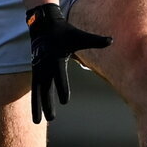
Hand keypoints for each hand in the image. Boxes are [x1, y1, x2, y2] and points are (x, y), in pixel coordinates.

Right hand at [26, 4, 111, 122]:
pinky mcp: (35, 71)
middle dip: (48, 102)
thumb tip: (112, 40)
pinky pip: (34, 88)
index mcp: (56, 58)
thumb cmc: (65, 32)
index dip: (62, 88)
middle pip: (46, 87)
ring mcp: (38, 69)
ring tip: (37, 122)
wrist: (43, 25)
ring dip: (38, 106)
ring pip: (38, 90)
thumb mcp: (79, 35)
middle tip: (52, 117)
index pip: (60, 76)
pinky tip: (36, 114)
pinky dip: (34, 101)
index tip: (65, 101)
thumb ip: (95, 40)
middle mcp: (45, 65)